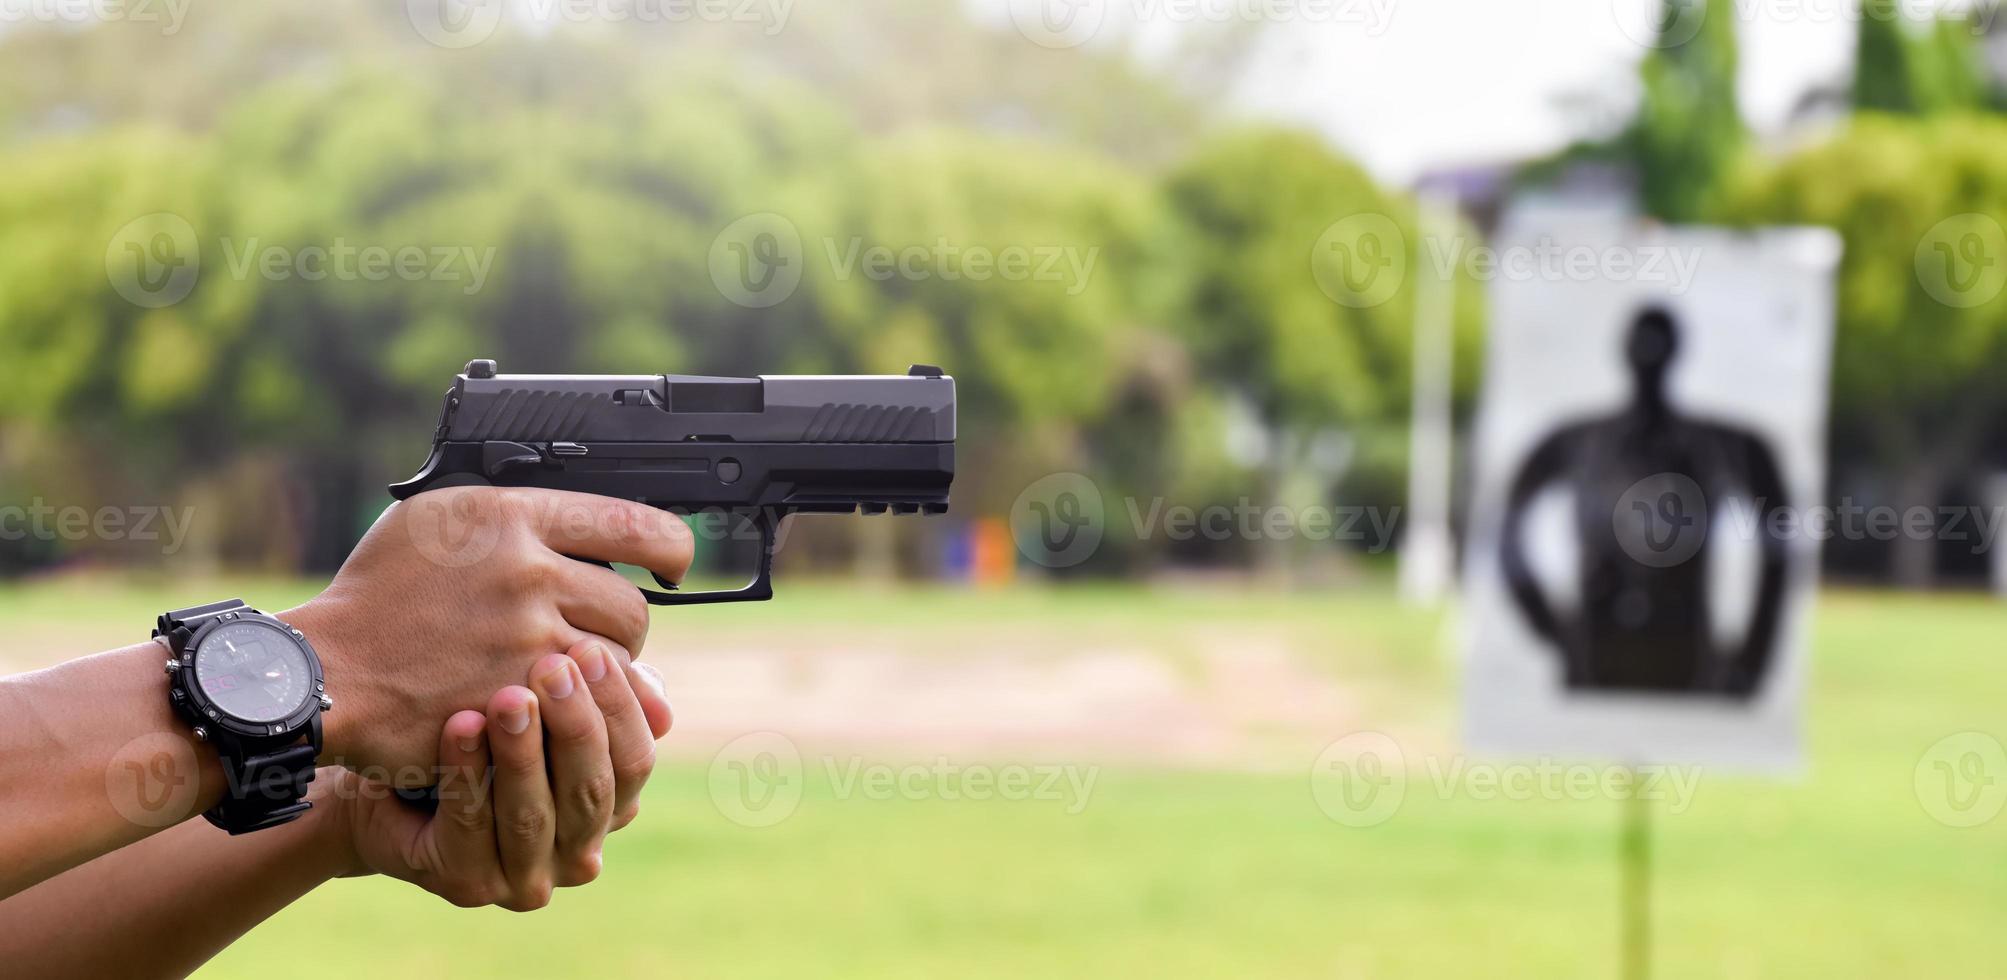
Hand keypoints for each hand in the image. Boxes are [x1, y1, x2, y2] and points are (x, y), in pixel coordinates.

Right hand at [283, 487, 685, 780]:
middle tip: (596, 631)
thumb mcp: (441, 519)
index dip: (670, 547)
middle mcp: (526, 573)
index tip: (674, 561)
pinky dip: (576, 710)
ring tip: (567, 671)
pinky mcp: (518, 700)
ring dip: (604, 673)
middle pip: (632, 605)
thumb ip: (518, 517)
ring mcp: (525, 640)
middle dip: (624, 624)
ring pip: (616, 662)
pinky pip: (582, 708)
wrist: (327, 670)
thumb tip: (594, 528)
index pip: (634, 523)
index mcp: (511, 517)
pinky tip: (551, 705)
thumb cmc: (379, 592)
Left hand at [324, 639, 666, 908]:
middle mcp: (579, 855)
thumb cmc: (481, 736)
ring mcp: (525, 879)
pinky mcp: (467, 885)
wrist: (390, 781)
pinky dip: (467, 773)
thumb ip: (595, 700)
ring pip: (533, 814)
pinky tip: (460, 725)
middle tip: (552, 666)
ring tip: (508, 697)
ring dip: (522, 753)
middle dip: (573, 725)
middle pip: (591, 791)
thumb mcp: (545, 711)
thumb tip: (657, 694)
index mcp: (611, 810)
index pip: (635, 762)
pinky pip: (470, 826)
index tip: (588, 648)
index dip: (617, 706)